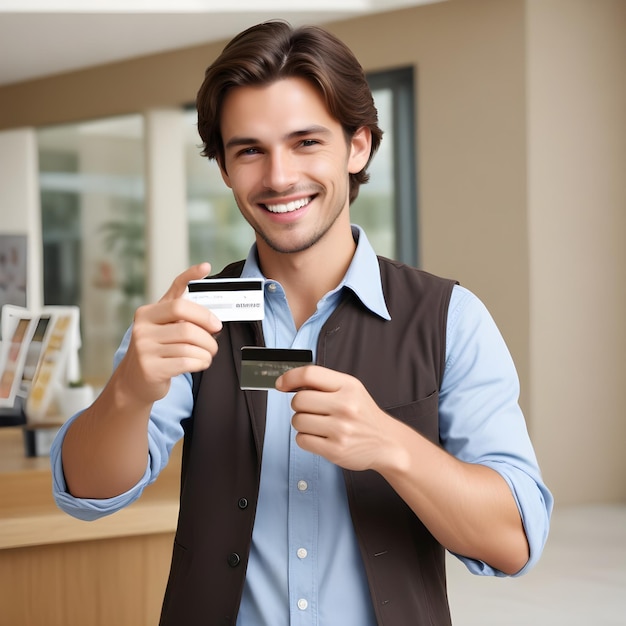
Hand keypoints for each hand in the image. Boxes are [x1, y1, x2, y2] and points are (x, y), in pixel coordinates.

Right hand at [116, 262, 222, 405]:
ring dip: (207, 351)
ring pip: (190, 346)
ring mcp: (145, 349)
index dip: (198, 300)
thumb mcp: (163, 322)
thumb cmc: (156, 347)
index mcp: (147, 313)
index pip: (178, 301)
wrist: (135, 381)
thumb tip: (202, 268)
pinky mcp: (151, 369)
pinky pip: (187, 362)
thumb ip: (180, 299)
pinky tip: (200, 362)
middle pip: (188, 326)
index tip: (211, 291)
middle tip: (215, 339)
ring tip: (208, 353)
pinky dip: (201, 362)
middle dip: (208, 334)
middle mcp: (142, 329)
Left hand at [276, 365, 397, 471]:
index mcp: (348, 386)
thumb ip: (324, 383)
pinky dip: (306, 439)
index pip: (309, 374)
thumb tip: (290, 381)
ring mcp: (341, 429)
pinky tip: (320, 437)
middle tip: (312, 410)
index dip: (290, 378)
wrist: (387, 443)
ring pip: (297, 421)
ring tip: (319, 425)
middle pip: (298, 400)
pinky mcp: (335, 450)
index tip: (281, 383)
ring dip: (302, 424)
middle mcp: (345, 406)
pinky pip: (302, 440)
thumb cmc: (363, 415)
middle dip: (299, 406)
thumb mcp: (351, 390)